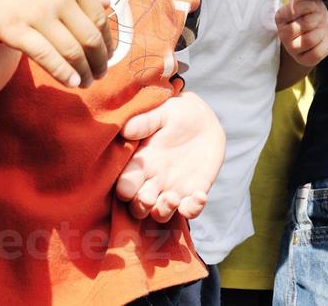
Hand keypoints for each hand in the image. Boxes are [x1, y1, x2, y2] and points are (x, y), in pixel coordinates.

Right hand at [0, 0, 111, 88]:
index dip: (108, 43)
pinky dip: (63, 72)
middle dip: (99, 62)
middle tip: (101, 74)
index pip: (100, 20)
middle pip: (89, 38)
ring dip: (84, 72)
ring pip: (71, 51)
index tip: (109, 56)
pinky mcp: (16, 30)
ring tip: (87, 82)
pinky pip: (45, 56)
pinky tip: (72, 82)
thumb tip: (110, 4)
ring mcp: (38, 15)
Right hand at [115, 93, 224, 221]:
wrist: (203, 119)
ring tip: (173, 198)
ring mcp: (172, 189)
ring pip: (160, 214)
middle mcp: (152, 181)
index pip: (124, 185)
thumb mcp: (162, 113)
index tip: (128, 188)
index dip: (125, 190)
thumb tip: (125, 129)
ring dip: (164, 211)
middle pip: (138, 207)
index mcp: (140, 163)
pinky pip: (191, 210)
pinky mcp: (193, 192)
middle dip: (141, 207)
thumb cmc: (176, 114)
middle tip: (148, 198)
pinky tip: (200, 194)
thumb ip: (145, 122)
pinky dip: (194, 208)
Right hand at [276, 0, 327, 68]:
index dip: (313, 6)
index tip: (313, 7)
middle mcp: (282, 33)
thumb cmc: (310, 12)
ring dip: (321, 32)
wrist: (317, 33)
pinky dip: (324, 46)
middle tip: (317, 19)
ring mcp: (291, 48)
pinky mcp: (302, 60)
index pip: (300, 7)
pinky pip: (317, 53)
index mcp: (280, 16)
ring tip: (318, 29)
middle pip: (307, 23)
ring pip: (311, 39)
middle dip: (318, 19)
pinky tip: (320, 41)